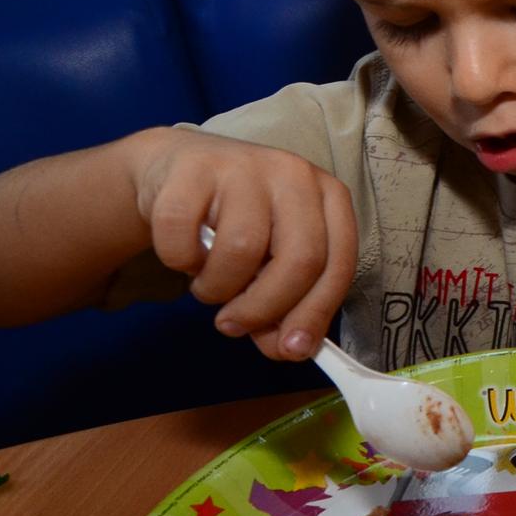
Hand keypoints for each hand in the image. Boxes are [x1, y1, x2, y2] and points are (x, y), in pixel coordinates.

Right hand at [132, 129, 356, 360]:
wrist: (176, 170)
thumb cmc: (237, 221)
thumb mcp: (271, 260)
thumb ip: (285, 303)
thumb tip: (286, 349)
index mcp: (328, 198)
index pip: (338, 264)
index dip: (316, 312)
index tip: (291, 350)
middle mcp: (295, 175)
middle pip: (299, 260)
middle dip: (265, 308)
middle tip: (232, 325)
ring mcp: (245, 166)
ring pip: (240, 251)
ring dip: (216, 287)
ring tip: (207, 283)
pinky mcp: (192, 169)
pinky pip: (183, 239)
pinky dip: (179, 261)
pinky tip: (184, 253)